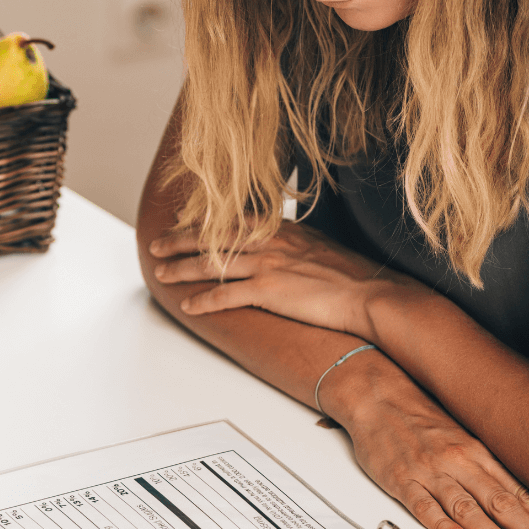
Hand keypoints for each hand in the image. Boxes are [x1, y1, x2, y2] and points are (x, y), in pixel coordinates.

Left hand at [147, 221, 429, 337]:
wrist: (372, 294)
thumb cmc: (351, 275)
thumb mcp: (318, 245)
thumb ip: (293, 241)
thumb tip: (280, 243)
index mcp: (282, 229)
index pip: (231, 222)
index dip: (202, 224)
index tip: (181, 224)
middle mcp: (270, 242)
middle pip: (212, 238)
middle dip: (179, 241)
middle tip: (156, 246)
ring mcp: (268, 265)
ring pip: (211, 265)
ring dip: (181, 269)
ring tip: (161, 274)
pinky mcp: (269, 291)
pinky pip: (226, 296)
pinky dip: (204, 301)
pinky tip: (188, 306)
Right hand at [328, 366, 528, 528]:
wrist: (376, 395)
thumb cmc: (419, 418)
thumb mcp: (463, 436)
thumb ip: (488, 468)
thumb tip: (522, 498)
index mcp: (477, 453)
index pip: (518, 492)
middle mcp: (458, 462)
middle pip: (499, 502)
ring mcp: (429, 470)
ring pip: (464, 506)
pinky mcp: (399, 478)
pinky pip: (421, 504)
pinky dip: (440, 522)